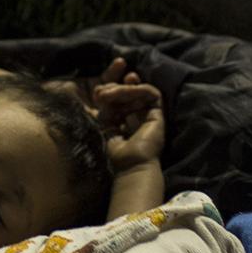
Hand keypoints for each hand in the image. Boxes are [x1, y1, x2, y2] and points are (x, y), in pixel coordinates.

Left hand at [89, 57, 164, 171]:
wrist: (130, 165)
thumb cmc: (113, 150)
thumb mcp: (101, 123)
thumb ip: (101, 105)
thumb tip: (93, 88)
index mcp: (121, 121)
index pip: (117, 99)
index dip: (109, 90)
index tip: (97, 91)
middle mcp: (135, 117)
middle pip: (126, 92)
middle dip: (113, 88)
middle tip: (100, 93)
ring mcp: (147, 115)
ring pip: (137, 91)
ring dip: (121, 89)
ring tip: (106, 95)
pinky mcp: (158, 114)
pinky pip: (150, 93)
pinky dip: (137, 89)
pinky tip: (125, 91)